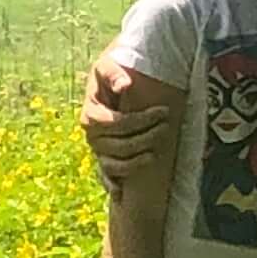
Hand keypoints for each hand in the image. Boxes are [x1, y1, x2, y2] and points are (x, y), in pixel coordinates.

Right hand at [81, 55, 175, 192]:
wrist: (106, 82)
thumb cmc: (108, 74)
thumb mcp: (107, 65)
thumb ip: (113, 73)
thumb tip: (125, 86)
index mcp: (90, 114)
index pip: (116, 123)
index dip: (140, 120)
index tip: (163, 112)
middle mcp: (91, 135)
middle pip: (119, 145)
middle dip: (145, 138)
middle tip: (166, 129)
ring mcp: (97, 149)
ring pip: (113, 164)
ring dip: (134, 163)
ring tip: (154, 156)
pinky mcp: (103, 158)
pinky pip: (105, 175)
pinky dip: (111, 184)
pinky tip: (121, 192)